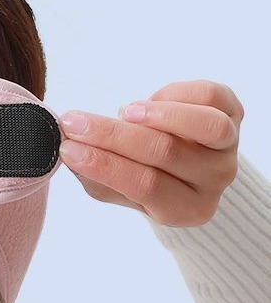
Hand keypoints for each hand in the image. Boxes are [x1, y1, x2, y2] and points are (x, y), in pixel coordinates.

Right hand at [57, 80, 242, 226]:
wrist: (175, 161)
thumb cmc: (139, 175)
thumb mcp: (111, 187)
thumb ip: (92, 173)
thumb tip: (67, 146)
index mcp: (185, 209)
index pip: (144, 185)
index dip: (104, 165)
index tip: (67, 148)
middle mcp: (214, 181)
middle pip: (165, 154)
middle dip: (112, 135)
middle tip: (72, 121)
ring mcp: (229, 147)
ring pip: (205, 127)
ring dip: (158, 115)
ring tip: (122, 111)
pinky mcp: (235, 113)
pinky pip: (213, 98)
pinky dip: (176, 93)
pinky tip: (148, 102)